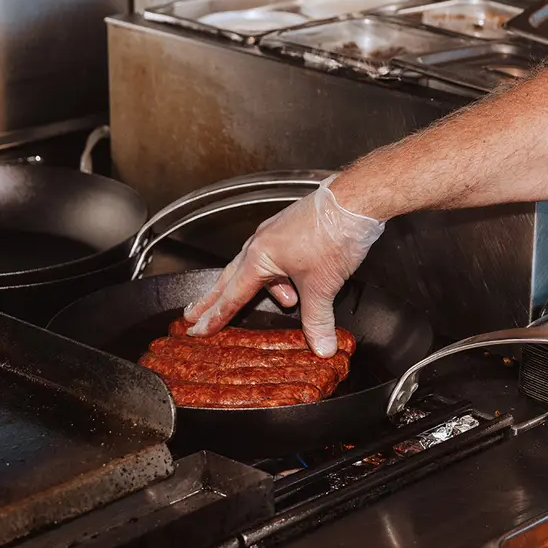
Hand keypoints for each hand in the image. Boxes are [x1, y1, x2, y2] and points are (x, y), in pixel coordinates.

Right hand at [183, 177, 384, 356]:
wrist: (354, 201)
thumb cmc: (334, 234)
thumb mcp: (323, 285)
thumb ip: (318, 319)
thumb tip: (320, 346)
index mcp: (259, 256)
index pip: (232, 295)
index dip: (214, 316)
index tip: (197, 329)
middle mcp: (261, 243)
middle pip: (230, 277)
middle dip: (212, 299)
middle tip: (193, 313)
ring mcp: (275, 234)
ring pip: (255, 268)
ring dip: (259, 288)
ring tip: (284, 302)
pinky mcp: (290, 230)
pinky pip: (274, 259)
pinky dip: (280, 276)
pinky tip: (298, 286)